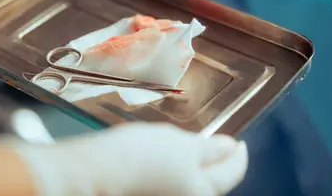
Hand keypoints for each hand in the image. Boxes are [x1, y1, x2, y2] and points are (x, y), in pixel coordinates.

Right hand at [11, 123, 247, 195]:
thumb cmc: (138, 159)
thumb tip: (230, 147)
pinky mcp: (146, 195)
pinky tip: (157, 159)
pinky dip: (170, 172)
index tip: (238, 142)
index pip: (232, 173)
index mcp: (202, 194)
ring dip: (190, 166)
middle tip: (209, 142)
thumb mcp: (180, 145)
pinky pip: (168, 186)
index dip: (237, 154)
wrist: (93, 174)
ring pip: (188, 184)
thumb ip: (209, 149)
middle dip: (213, 162)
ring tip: (180, 146)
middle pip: (210, 182)